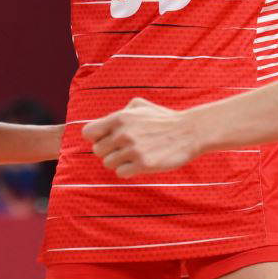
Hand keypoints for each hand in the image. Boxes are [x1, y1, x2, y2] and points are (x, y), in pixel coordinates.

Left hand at [82, 98, 197, 177]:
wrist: (189, 132)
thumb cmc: (164, 119)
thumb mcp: (141, 105)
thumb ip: (120, 112)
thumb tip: (104, 124)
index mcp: (120, 117)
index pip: (88, 133)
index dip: (95, 137)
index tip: (106, 139)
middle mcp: (123, 133)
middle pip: (97, 151)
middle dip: (109, 151)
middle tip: (125, 149)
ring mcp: (132, 150)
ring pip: (108, 164)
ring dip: (119, 162)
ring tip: (134, 155)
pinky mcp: (143, 165)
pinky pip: (121, 173)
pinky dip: (128, 170)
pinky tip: (140, 163)